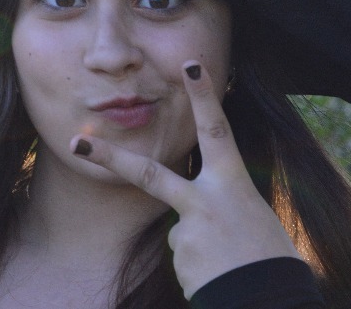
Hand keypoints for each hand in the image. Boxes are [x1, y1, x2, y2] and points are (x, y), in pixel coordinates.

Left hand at [70, 61, 301, 298]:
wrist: (274, 303)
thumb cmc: (272, 261)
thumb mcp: (255, 219)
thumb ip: (222, 202)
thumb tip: (194, 213)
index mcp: (234, 185)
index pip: (218, 131)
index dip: (204, 96)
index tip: (190, 64)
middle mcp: (207, 202)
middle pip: (149, 173)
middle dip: (110, 157)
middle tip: (76, 144)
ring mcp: (188, 231)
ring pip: (179, 228)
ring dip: (200, 245)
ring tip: (228, 265)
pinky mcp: (179, 258)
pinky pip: (183, 256)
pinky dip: (199, 266)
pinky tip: (218, 277)